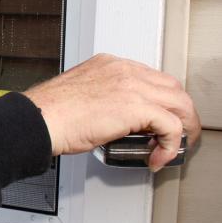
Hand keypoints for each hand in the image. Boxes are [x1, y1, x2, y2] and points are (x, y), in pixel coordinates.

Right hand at [24, 54, 200, 170]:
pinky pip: (172, 127)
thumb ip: (104, 99)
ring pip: (180, 104)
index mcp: (110, 64)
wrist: (38, 120)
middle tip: (176, 136)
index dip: (162, 102)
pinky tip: (159, 157)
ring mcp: (132, 85)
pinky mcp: (136, 107)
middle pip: (173, 88)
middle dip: (180, 114)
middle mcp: (124, 70)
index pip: (152, 78)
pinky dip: (171, 145)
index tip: (159, 121)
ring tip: (173, 148)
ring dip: (183, 129)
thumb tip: (120, 122)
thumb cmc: (50, 113)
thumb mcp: (81, 95)